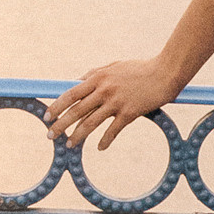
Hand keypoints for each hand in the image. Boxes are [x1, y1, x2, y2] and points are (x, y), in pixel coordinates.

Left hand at [44, 59, 177, 152]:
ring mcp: (116, 102)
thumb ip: (95, 74)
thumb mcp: (114, 66)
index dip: (57, 106)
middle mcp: (104, 89)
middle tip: (50, 135)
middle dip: (61, 124)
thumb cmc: (140, 69)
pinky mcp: (130, 112)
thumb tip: (77, 81)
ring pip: (91, 122)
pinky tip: (99, 148)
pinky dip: (105, 140)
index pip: (71, 93)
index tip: (47, 115)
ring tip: (70, 145)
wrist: (165, 72)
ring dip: (78, 135)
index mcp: (98, 77)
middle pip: (76, 110)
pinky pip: (113, 130)